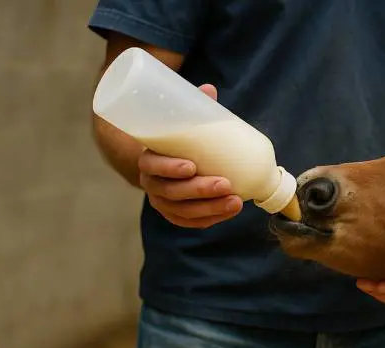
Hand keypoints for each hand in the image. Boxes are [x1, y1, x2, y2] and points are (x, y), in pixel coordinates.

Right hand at [138, 84, 242, 227]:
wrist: (170, 159)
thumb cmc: (179, 138)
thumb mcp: (183, 122)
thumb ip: (195, 108)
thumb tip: (209, 89)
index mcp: (148, 158)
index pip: (152, 166)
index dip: (169, 168)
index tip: (191, 166)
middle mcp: (152, 183)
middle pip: (171, 192)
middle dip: (199, 190)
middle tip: (225, 184)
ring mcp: (162, 201)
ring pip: (183, 211)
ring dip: (210, 208)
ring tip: (236, 201)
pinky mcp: (175, 214)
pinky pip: (190, 222)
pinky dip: (210, 219)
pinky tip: (229, 213)